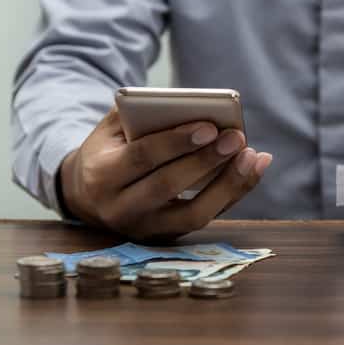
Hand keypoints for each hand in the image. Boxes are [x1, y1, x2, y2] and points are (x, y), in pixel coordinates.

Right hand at [59, 106, 271, 240]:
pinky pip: (206, 217)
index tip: (209, 127)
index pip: (142, 158)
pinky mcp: (168, 236)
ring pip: (193, 214)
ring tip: (253, 156)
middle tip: (236, 138)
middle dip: (206, 162)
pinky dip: (234, 193)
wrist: (89, 195)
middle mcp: (121, 209)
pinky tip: (254, 168)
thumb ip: (140, 115)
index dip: (177, 143)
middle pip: (168, 187)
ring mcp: (146, 228)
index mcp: (101, 176)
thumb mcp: (112, 129)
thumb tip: (191, 107)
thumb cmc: (110, 151)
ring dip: (228, 185)